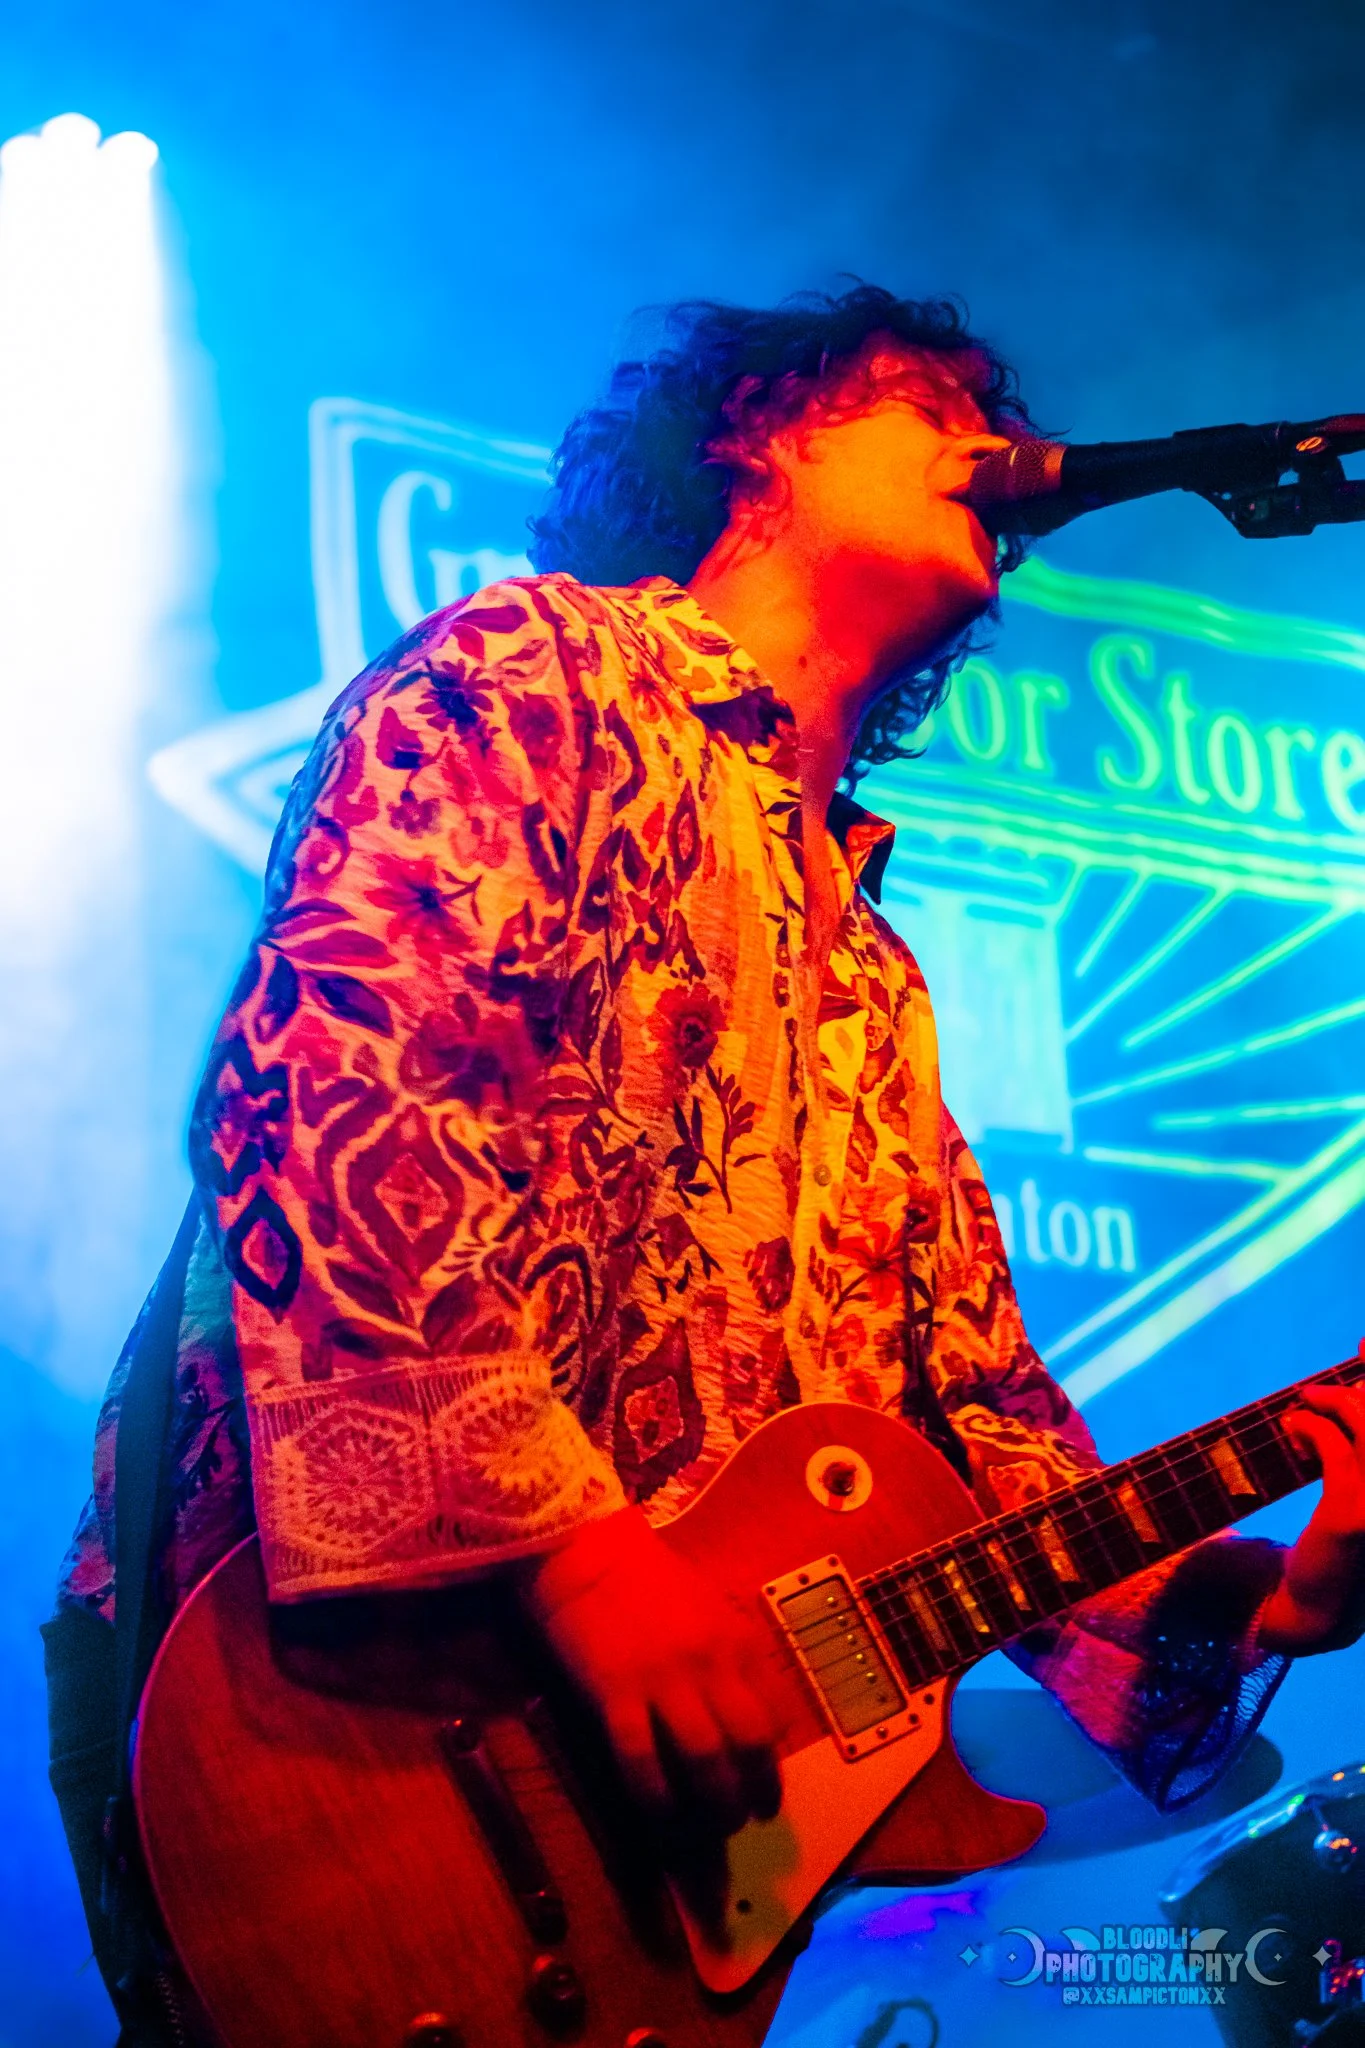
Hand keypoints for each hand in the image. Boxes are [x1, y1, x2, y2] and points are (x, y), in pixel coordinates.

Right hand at [521, 1506, 784, 1834]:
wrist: (588, 1552)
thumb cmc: (648, 1579)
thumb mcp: (710, 1611)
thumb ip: (731, 1660)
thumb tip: (746, 1720)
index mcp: (737, 1642)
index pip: (773, 1721)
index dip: (772, 1770)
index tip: (766, 1797)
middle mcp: (711, 1663)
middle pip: (747, 1746)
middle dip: (750, 1796)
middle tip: (740, 1822)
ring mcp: (664, 1679)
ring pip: (704, 1760)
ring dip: (709, 1806)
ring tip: (705, 1831)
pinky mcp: (616, 1691)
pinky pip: (642, 1759)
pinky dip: (654, 1797)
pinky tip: (657, 1817)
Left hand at [1257, 1375, 1364, 1656]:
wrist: (1321, 1605)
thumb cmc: (1344, 1541)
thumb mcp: (1361, 1486)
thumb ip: (1363, 1441)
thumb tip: (1359, 1387)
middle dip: (1363, 1379)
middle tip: (1347, 1359)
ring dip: (1332, 1400)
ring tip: (1308, 1399)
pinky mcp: (1356, 1514)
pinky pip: (1333, 1447)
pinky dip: (1309, 1426)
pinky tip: (1293, 1427)